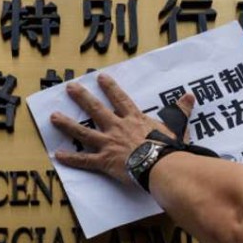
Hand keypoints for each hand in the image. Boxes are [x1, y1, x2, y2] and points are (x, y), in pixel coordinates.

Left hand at [50, 73, 194, 184]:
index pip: (120, 99)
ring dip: (67, 124)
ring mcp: (109, 143)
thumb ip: (180, 111)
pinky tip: (57, 154)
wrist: (161, 165)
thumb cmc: (170, 148)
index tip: (100, 77)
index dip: (110, 88)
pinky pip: (85, 160)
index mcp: (134, 119)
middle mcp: (117, 127)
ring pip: (83, 132)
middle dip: (81, 97)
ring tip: (53, 117)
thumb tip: (189, 96)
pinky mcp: (104, 161)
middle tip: (69, 87)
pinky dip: (71, 158)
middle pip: (96, 109)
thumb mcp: (176, 126)